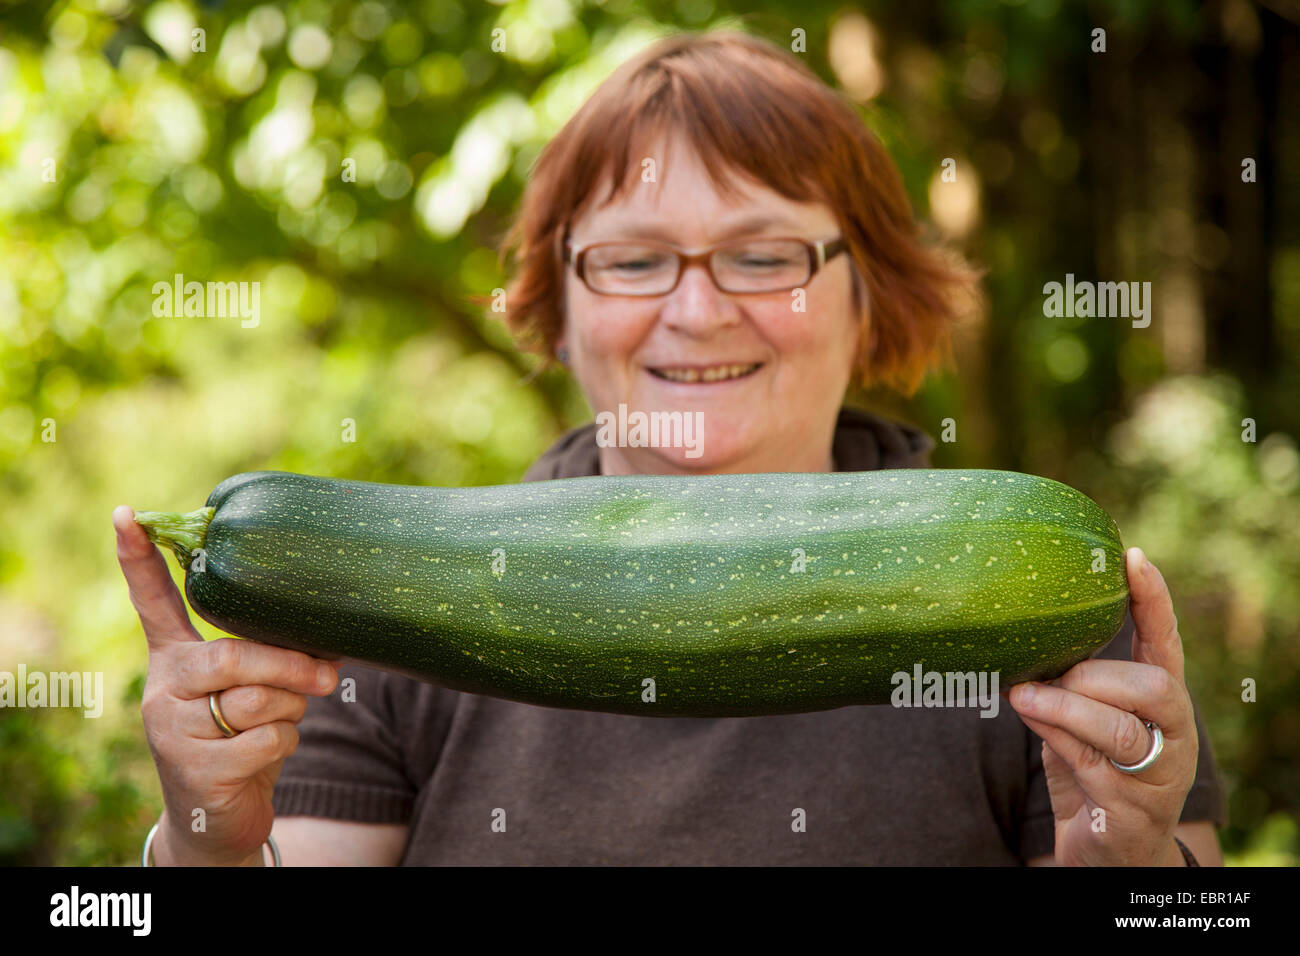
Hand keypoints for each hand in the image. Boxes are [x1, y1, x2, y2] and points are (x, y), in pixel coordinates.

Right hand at [115, 505, 341, 864]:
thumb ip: (275, 656)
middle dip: (290, 665)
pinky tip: (267, 754)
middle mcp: (164, 688)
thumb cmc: (247, 737)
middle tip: (328, 674)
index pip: (152, 603)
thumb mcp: (257, 690)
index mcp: (175, 659)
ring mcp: (171, 731)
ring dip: (292, 709)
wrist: (220, 820)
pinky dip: (285, 743)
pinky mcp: (194, 771)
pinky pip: (265, 740)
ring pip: (256, 699)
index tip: (127, 515)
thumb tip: (332, 637)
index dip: (140, 560)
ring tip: (283, 719)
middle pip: (233, 657)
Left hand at [1007, 547, 1196, 865]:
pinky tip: (1031, 720)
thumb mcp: (1077, 721)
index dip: (1153, 601)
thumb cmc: (1091, 773)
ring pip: (1124, 730)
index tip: (1132, 557)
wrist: (1108, 855)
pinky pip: (1094, 767)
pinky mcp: (1133, 813)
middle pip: (1156, 688)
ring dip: (1067, 707)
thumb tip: (1011, 632)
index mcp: (1162, 705)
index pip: (1166, 643)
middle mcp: (1174, 737)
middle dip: (1099, 675)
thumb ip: (1063, 684)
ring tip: (1022, 694)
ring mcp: (1160, 778)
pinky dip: (1056, 737)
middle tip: (1053, 674)